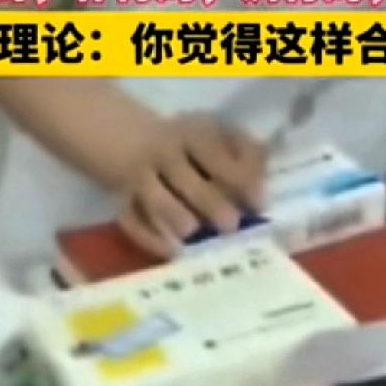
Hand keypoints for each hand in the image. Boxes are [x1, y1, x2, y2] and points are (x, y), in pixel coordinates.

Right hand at [118, 113, 266, 258]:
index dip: (237, 176)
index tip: (258, 204)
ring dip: (174, 215)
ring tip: (192, 235)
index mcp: (192, 133)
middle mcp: (163, 153)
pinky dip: (149, 238)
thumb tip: (264, 181)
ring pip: (154, 198)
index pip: (214, 152)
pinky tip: (170, 252)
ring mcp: (138, 177)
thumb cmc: (185, 145)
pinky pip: (131, 221)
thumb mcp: (214, 134)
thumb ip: (244, 153)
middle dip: (208, 201)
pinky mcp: (121, 200)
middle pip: (184, 176)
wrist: (122, 136)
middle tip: (231, 226)